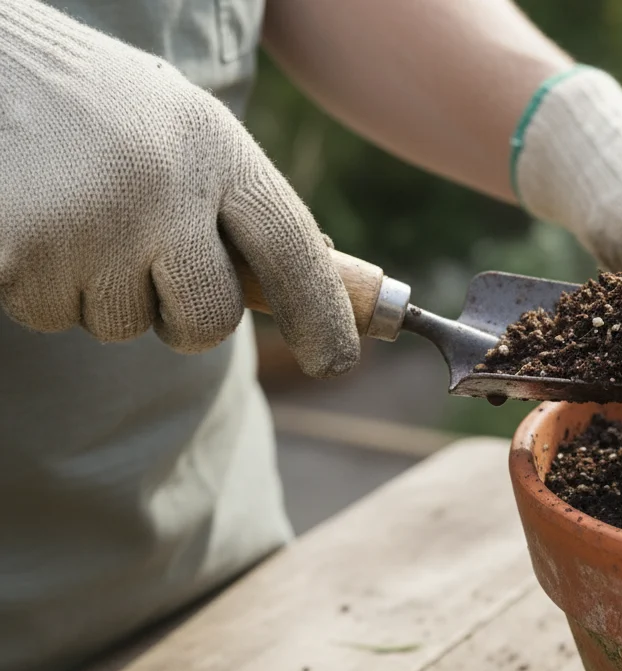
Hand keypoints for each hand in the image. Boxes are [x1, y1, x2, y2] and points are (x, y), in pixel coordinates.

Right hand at [0, 0, 358, 376]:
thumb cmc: (90, 105)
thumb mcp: (183, 127)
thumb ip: (235, 200)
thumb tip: (315, 277)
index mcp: (214, 149)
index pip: (293, 252)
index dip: (322, 315)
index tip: (338, 361)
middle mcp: (165, 188)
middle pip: (209, 319)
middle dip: (184, 320)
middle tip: (146, 270)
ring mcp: (93, 223)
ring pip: (118, 324)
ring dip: (94, 291)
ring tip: (68, 212)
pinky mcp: (23, 251)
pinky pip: (47, 313)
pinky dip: (35, 283)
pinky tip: (26, 219)